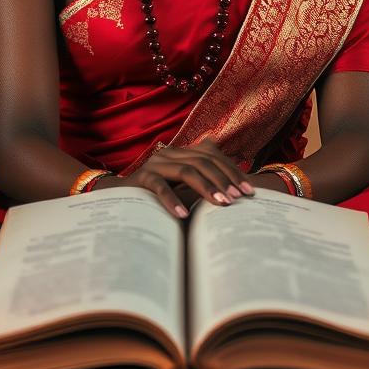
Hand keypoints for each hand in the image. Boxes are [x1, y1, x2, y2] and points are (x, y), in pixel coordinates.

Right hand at [122, 139, 255, 217]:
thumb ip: (203, 186)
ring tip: (222, 204)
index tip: (250, 191)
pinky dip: (173, 201)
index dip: (233, 172)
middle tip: (239, 198)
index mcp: (182, 153)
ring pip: (187, 170)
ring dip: (207, 187)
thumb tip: (237, 195)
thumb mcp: (184, 190)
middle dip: (225, 180)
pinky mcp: (141, 178)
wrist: (118, 199)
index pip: (214, 157)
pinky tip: (183, 215)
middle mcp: (170, 153)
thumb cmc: (157, 198)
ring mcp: (155, 164)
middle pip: (204, 161)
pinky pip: (160, 186)